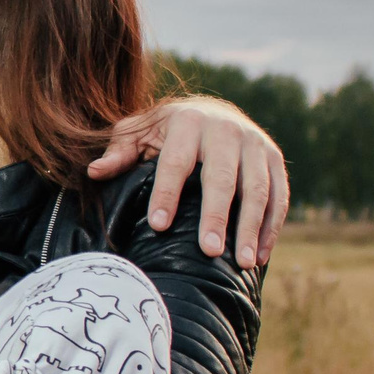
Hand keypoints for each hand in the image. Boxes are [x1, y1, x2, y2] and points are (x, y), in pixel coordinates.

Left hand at [88, 96, 288, 268]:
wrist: (213, 110)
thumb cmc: (166, 131)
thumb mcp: (139, 132)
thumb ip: (120, 152)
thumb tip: (94, 172)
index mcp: (187, 122)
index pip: (175, 162)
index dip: (166, 193)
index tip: (158, 226)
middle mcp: (225, 130)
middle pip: (222, 177)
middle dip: (216, 215)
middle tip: (209, 251)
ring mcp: (255, 144)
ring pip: (257, 189)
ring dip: (250, 227)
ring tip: (243, 263)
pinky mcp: (275, 159)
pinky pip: (279, 196)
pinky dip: (271, 227)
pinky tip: (260, 257)